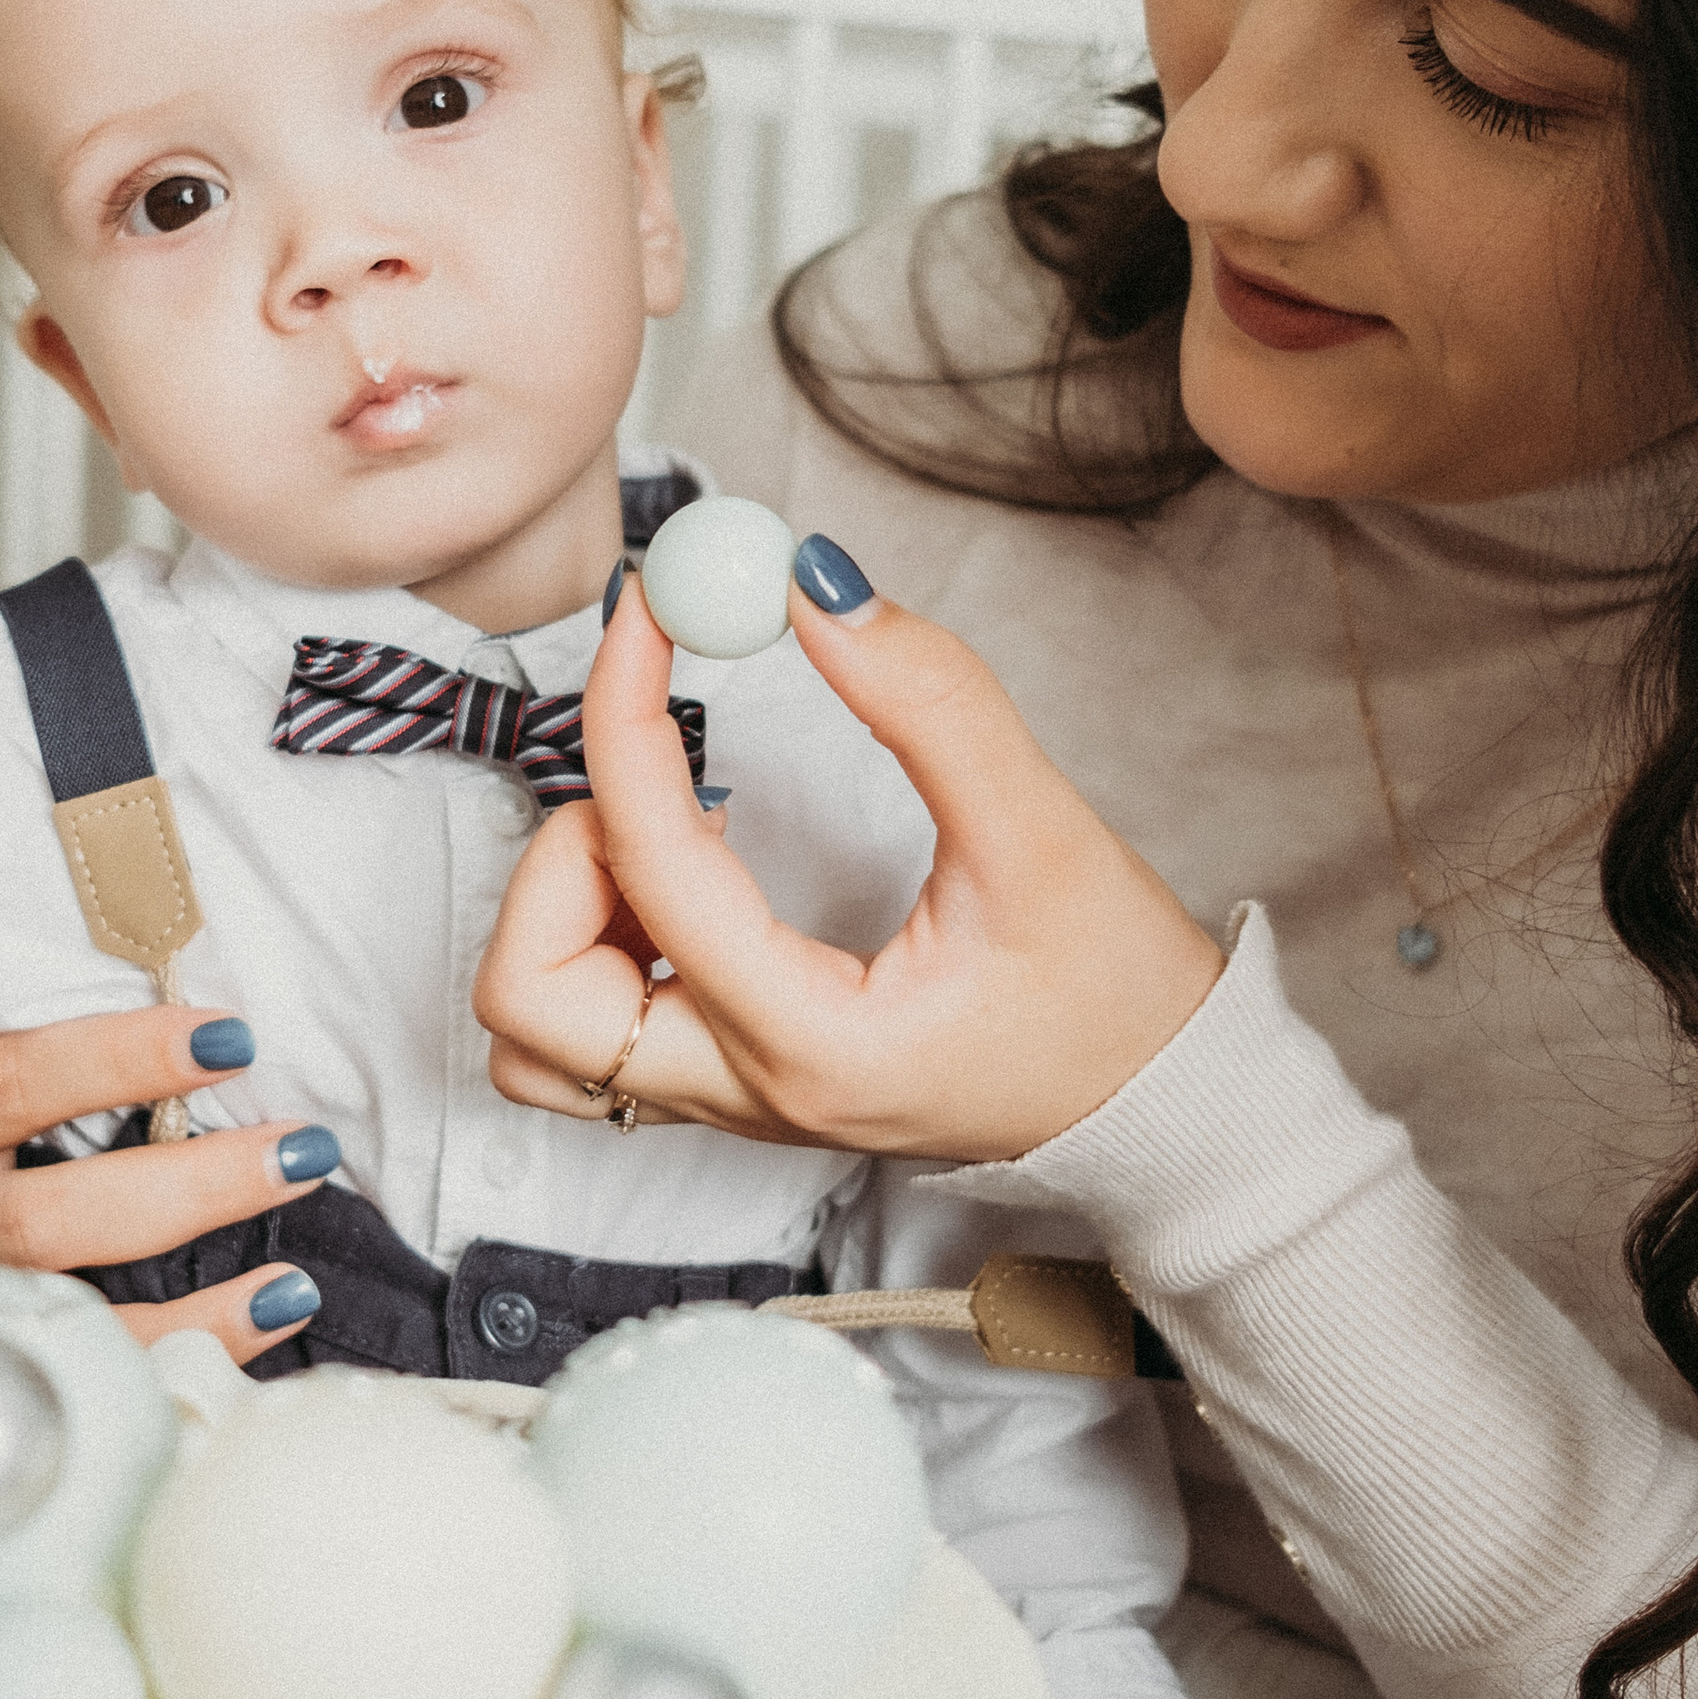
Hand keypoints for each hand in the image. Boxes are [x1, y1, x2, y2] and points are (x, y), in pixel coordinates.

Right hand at [0, 1006, 334, 1369]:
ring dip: (200, 1304)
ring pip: (71, 1322)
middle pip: (45, 1217)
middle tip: (302, 1151)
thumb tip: (229, 1048)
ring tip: (296, 1279)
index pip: (13, 1081)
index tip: (234, 1039)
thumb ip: (80, 1087)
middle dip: (188, 1185)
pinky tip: (267, 1325)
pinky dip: (192, 1357)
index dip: (123, 1057)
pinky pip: (99, 1388)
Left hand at [475, 554, 1223, 1164]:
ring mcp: (732, 1101)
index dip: (626, 710)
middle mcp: (746, 1088)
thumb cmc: (1119, 997)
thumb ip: (929, 703)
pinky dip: (602, 942)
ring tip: (681, 835)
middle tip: (667, 778)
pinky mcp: (739, 1085)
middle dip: (562, 860)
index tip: (650, 609)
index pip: (649, 864)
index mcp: (810, 1043)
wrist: (1168, 1114)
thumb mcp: (1042, 835)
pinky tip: (700, 876)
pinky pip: (595, 1035)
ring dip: (565, 915)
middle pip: (529, 999)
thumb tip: (811, 584)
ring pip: (537, 1036)